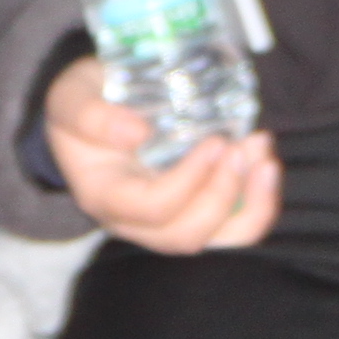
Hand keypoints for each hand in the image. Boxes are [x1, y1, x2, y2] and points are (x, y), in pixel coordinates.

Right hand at [46, 60, 279, 250]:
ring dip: (250, 205)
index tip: (214, 141)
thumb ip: (91, 115)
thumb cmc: (82, 101)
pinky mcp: (194, 209)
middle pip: (185, 235)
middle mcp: (135, 221)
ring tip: (265, 159)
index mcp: (105, 196)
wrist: (93, 106)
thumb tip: (136, 133)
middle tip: (243, 146)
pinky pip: (231, 226)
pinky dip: (257, 203)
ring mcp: (168, 220)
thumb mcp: (71, 97)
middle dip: (223, 194)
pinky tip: (266, 167)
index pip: (151, 209)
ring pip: (216, 241)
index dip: (188, 181)